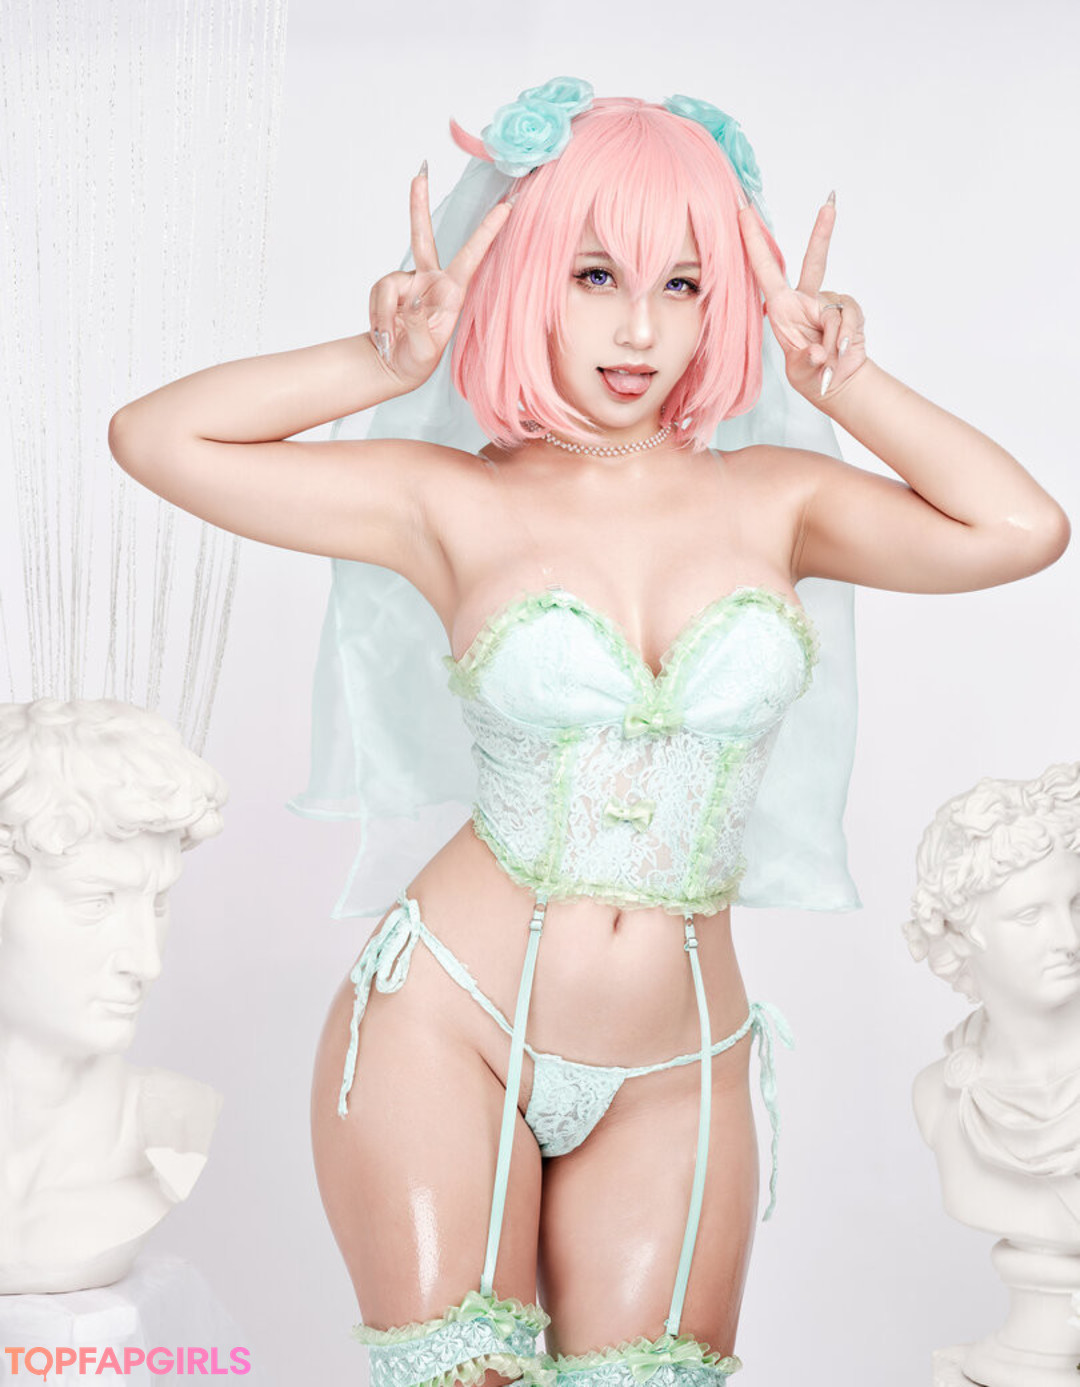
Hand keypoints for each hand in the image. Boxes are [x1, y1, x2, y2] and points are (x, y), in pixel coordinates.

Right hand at [368, 166, 510, 390]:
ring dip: (384, 312)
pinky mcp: (390, 288)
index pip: (472, 256)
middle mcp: (432, 281)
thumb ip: (418, 322)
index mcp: (452, 293)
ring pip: (389, 283)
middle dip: (418, 205)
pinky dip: (376, 314)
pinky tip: (383, 331)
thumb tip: (414, 299)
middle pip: (423, 237)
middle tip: (420, 172)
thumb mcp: (423, 348)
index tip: (508, 206)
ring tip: (389, 336)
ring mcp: (409, 283)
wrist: (393, 366)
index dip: (489, 231)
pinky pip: (378, 292)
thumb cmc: (417, 359)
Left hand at [738, 198, 866, 403]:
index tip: (744, 212)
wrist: (838, 383)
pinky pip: (849, 319)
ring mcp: (828, 304)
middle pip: (815, 262)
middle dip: (823, 233)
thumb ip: (807, 360)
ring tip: (828, 358)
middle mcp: (805, 300)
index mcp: (781, 308)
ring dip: (832, 340)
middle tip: (831, 202)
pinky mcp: (849, 311)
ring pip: (833, 313)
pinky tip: (841, 352)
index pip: (765, 269)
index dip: (754, 241)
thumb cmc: (810, 373)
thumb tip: (819, 352)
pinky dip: (845, 338)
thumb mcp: (800, 370)